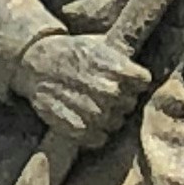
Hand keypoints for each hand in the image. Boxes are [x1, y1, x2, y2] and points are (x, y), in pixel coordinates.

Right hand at [15, 32, 150, 144]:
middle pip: (130, 104)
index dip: (134, 81)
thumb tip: (147, 74)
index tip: (123, 79)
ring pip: (117, 123)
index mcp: (118, 68)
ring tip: (91, 104)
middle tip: (103, 92)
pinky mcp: (79, 129)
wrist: (36, 63)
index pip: (143, 82)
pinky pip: (100, 139)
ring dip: (108, 117)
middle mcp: (109, 91)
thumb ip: (124, 61)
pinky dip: (94, 133)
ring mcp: (95, 112)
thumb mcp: (100, 45)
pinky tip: (84, 118)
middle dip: (120, 100)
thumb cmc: (72, 53)